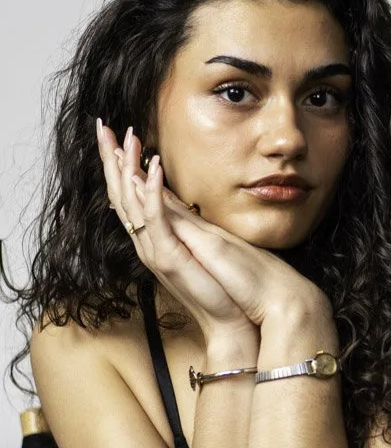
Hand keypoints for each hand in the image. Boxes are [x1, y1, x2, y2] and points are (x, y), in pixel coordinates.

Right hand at [97, 122, 323, 335]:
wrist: (232, 321)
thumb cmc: (221, 287)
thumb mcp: (199, 246)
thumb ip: (182, 224)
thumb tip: (174, 201)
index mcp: (156, 237)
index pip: (130, 193)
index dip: (119, 164)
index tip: (112, 135)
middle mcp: (149, 242)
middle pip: (121, 193)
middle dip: (111, 158)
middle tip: (102, 126)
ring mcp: (157, 250)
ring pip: (131, 202)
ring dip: (129, 167)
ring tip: (127, 138)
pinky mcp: (170, 256)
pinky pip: (156, 218)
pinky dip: (154, 191)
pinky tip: (154, 167)